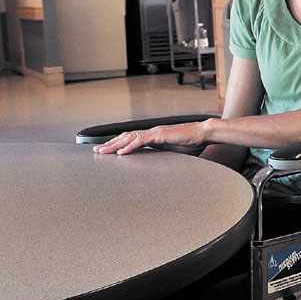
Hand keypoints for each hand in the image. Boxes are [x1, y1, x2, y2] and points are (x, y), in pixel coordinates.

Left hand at [94, 121, 211, 154]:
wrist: (203, 134)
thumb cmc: (193, 143)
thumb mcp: (176, 153)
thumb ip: (166, 157)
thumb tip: (162, 166)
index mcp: (154, 137)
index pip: (132, 139)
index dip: (119, 144)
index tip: (108, 151)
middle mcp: (151, 132)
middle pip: (125, 137)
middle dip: (110, 144)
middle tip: (97, 151)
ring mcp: (154, 133)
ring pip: (129, 138)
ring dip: (114, 145)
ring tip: (103, 151)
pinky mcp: (159, 135)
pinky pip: (140, 141)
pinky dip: (129, 147)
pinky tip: (120, 153)